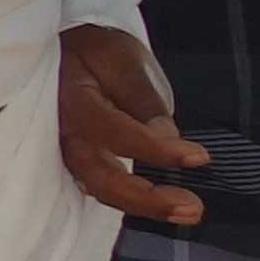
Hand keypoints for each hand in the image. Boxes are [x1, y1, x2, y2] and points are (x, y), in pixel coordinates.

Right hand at [56, 22, 207, 227]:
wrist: (60, 49)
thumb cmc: (93, 50)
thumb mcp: (121, 59)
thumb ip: (141, 97)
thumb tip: (167, 136)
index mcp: (73, 101)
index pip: (115, 132)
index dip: (156, 150)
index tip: (199, 158)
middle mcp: (63, 133)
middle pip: (99, 176)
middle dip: (146, 198)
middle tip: (192, 208)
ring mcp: (65, 149)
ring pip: (98, 187)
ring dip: (142, 205)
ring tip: (186, 211)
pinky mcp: (76, 157)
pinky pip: (98, 184)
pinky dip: (129, 199)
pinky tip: (158, 204)